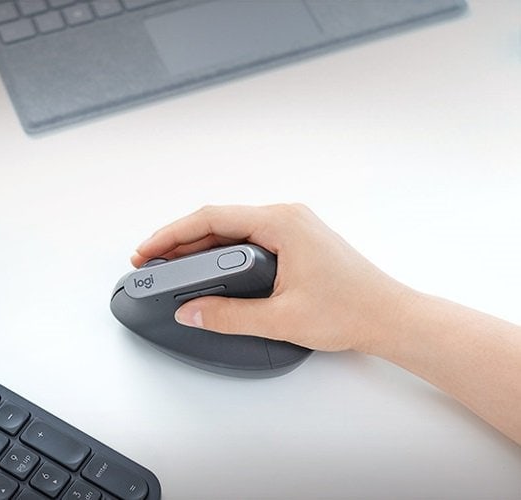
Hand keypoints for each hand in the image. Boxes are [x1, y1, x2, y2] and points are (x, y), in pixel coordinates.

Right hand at [132, 204, 410, 352]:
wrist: (391, 316)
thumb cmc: (352, 310)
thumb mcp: (281, 318)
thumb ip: (228, 316)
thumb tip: (191, 312)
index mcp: (282, 223)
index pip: (212, 219)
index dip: (172, 234)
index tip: (148, 251)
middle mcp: (286, 217)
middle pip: (218, 221)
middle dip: (179, 240)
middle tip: (150, 261)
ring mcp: (292, 227)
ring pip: (232, 229)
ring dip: (199, 246)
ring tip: (170, 265)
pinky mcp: (296, 241)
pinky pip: (247, 238)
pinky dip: (221, 250)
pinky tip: (206, 267)